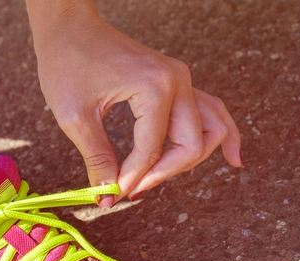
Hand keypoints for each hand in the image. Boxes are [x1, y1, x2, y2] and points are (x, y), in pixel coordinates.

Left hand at [28, 2, 241, 204]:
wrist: (69, 26)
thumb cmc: (67, 62)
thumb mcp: (75, 117)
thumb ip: (97, 158)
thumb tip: (107, 195)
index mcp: (155, 88)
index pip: (153, 150)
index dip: (133, 178)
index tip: (111, 195)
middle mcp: (178, 81)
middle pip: (191, 144)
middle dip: (162, 173)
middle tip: (131, 189)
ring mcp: (181, 78)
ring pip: (209, 129)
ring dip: (191, 159)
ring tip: (164, 181)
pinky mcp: (176, 80)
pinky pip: (209, 111)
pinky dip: (218, 133)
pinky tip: (232, 158)